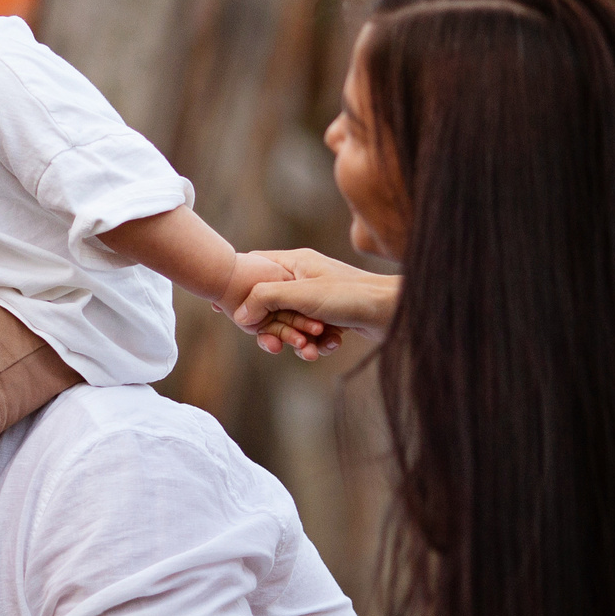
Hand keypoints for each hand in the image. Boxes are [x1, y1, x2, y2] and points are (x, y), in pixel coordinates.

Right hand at [215, 250, 337, 358]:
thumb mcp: (301, 294)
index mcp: (296, 264)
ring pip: (294, 324)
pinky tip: (332, 343)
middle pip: (273, 305)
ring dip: (300, 342)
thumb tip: (239, 315)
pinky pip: (315, 334)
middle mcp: (305, 278)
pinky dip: (320, 343)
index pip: (258, 266)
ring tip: (310, 351)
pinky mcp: (334, 316)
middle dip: (277, 330)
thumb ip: (265, 299)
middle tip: (276, 346)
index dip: (238, 286)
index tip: (219, 306)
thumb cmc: (349, 295)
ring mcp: (320, 298)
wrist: (394, 310)